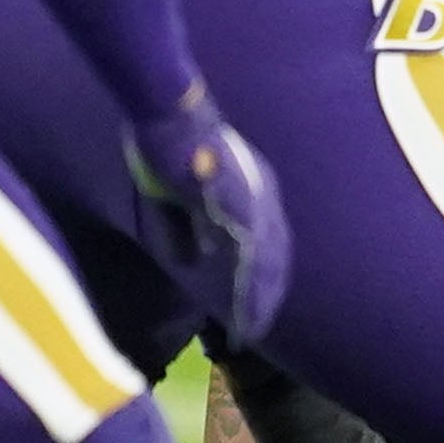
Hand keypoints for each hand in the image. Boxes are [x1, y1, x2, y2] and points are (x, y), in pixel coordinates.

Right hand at [124, 85, 288, 347]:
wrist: (174, 116)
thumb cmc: (172, 149)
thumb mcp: (180, 195)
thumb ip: (189, 226)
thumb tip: (195, 260)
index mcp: (253, 193)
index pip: (265, 241)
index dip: (263, 274)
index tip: (260, 302)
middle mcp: (262, 198)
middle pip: (272, 254)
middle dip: (265, 292)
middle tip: (258, 325)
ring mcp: (253, 201)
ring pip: (264, 257)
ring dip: (259, 294)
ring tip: (253, 326)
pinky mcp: (237, 203)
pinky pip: (247, 249)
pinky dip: (246, 279)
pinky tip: (243, 300)